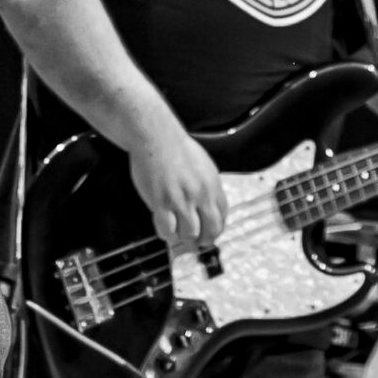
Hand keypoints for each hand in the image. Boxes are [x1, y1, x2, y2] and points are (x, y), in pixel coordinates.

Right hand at [126, 112, 227, 249]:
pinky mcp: (162, 202)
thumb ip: (206, 187)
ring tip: (177, 233)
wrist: (155, 135)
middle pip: (211, 231)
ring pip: (190, 235)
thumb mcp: (202, 165)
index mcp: (212, 185)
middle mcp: (200, 194)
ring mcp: (181, 199)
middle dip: (203, 240)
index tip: (209, 233)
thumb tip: (207, 207)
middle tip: (196, 242)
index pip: (222, 217)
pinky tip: (164, 227)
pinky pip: (168, 230)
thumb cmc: (174, 147)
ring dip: (184, 238)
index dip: (215, 230)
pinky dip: (167, 234)